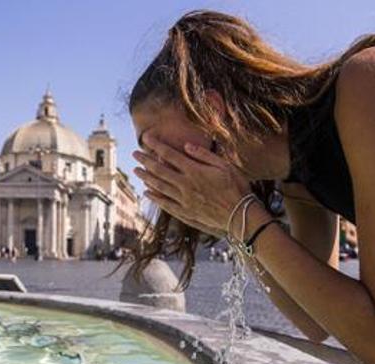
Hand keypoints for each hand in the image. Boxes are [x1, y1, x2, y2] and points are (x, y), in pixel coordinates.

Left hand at [133, 134, 253, 236]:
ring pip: (159, 186)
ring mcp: (183, 200)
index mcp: (194, 171)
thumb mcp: (225, 165)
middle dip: (145, 161)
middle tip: (134, 154)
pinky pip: (165, 204)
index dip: (156, 145)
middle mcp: (185, 185)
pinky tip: (147, 192)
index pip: (170, 155)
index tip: (146, 138)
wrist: (240, 215)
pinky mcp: (185, 212)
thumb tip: (186, 145)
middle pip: (160, 170)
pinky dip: (155, 197)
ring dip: (146, 178)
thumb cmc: (236, 187)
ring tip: (136, 171)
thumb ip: (204, 155)